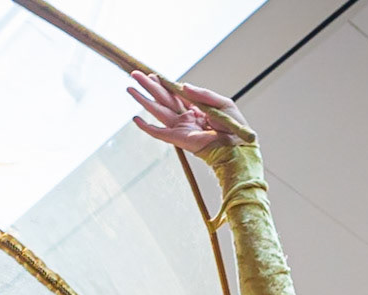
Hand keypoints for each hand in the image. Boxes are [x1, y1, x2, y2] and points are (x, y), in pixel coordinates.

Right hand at [128, 72, 247, 152]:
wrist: (237, 147)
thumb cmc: (234, 127)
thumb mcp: (222, 103)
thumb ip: (203, 94)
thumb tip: (183, 85)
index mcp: (196, 108)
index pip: (176, 93)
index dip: (164, 83)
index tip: (153, 75)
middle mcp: (186, 117)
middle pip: (163, 98)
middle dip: (148, 86)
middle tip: (134, 74)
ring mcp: (180, 127)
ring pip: (157, 110)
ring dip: (143, 100)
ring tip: (130, 88)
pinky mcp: (178, 138)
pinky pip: (158, 133)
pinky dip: (146, 127)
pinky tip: (136, 119)